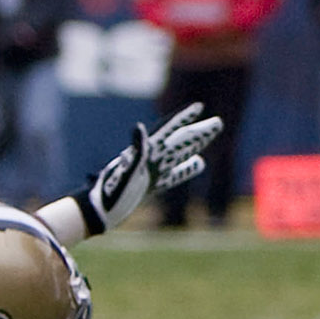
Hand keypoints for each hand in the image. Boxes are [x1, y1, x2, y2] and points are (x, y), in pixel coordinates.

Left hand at [71, 104, 223, 235]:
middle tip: (218, 122)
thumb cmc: (110, 192)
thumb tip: (139, 127)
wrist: (101, 211)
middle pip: (180, 141)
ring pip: (180, 154)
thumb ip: (136, 151)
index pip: (169, 131)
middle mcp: (152, 159)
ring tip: (210, 135)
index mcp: (146, 153)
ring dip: (196, 144)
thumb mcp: (124, 172)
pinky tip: (199, 164)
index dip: (184, 118)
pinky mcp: (153, 184)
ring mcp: (154, 171)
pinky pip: (175, 174)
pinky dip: (188, 168)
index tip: (199, 107)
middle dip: (198, 131)